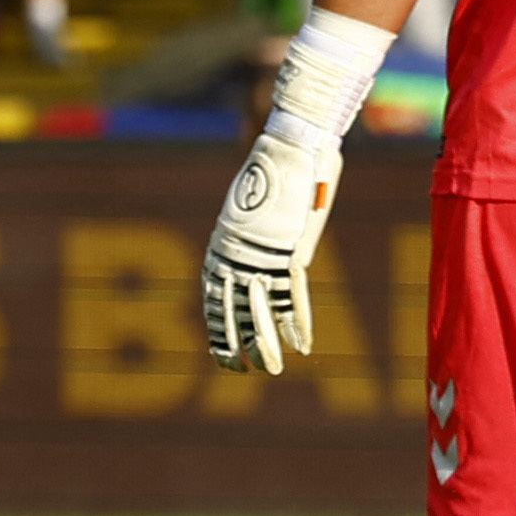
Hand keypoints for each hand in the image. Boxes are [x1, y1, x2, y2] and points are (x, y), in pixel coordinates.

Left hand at [201, 128, 338, 372]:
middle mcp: (239, 255)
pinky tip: (303, 345)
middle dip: (237, 343)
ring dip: (266, 342)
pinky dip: (299, 322)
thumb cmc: (281, 164)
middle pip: (234, 310)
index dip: (218, 326)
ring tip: (269, 369)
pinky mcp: (292, 252)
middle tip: (238, 372)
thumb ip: (257, 223)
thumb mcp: (260, 198)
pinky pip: (293, 295)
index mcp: (224, 245)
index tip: (219, 351)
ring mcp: (265, 255)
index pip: (213, 296)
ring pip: (261, 310)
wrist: (291, 144)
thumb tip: (258, 231)